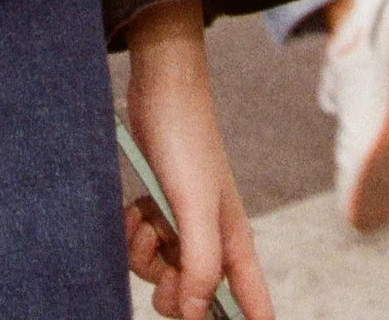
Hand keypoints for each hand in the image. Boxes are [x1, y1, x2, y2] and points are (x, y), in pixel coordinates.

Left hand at [124, 1, 269, 319]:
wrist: (161, 91)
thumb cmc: (187, 143)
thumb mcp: (196, 208)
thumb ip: (201, 265)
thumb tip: (196, 315)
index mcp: (235, 247)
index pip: (255, 307)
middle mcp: (212, 242)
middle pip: (196, 301)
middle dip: (173, 291)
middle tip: (165, 265)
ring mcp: (184, 228)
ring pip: (162, 274)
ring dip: (145, 255)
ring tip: (146, 219)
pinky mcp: (160, 212)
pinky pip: (142, 248)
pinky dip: (133, 235)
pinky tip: (134, 211)